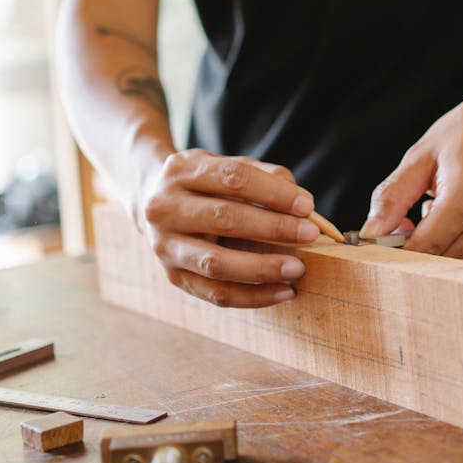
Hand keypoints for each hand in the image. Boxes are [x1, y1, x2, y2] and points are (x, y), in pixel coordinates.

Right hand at [138, 151, 318, 307]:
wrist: (152, 201)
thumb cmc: (205, 184)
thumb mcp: (228, 166)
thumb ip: (264, 175)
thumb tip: (301, 201)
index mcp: (181, 171)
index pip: (232, 178)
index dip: (273, 193)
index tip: (307, 205)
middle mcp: (164, 208)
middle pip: (224, 219)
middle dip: (273, 228)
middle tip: (310, 235)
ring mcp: (164, 246)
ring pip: (216, 263)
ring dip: (262, 268)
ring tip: (297, 269)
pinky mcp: (172, 276)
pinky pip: (215, 294)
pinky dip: (253, 297)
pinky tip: (283, 291)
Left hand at [359, 67, 462, 264]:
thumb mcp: (422, 155)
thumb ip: (393, 197)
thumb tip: (371, 233)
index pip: (424, 249)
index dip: (401, 250)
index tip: (390, 239)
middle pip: (444, 261)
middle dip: (424, 247)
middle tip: (419, 215)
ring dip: (450, 245)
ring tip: (450, 208)